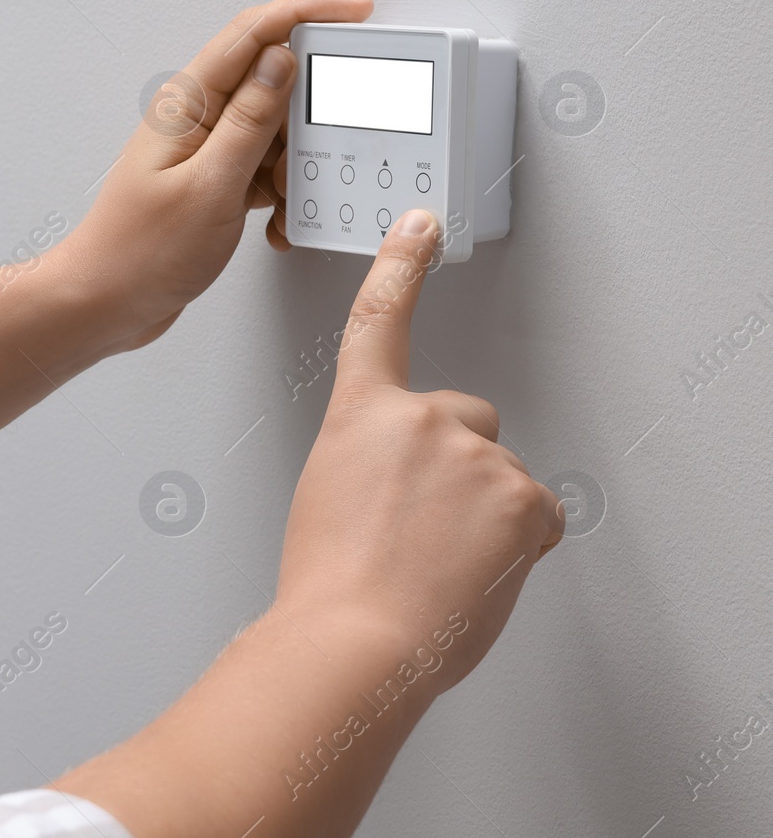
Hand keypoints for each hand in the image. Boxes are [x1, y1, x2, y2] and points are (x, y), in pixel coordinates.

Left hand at [55, 0, 372, 354]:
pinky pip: (263, 169)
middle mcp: (196, 118)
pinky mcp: (214, 181)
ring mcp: (206, 150)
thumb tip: (282, 60)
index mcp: (187, 104)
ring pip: (274, 131)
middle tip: (316, 150)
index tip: (357, 13)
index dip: (308, 12)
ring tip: (279, 199)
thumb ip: (251, 120)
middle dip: (307, 115)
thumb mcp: (211, 185)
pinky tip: (273, 220)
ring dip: (292, 164)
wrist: (106, 303)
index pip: (254, 33)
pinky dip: (278, 192)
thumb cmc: (140, 252)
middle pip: (272, 81)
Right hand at [275, 209, 563, 692]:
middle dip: (458, 466)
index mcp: (362, 416)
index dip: (399, 266)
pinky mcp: (522, 496)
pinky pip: (537, 518)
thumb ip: (375, 467)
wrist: (355, 639)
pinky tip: (470, 572)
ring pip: (502, 479)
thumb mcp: (329, 500)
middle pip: (468, 421)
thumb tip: (417, 492)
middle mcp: (422, 419)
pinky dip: (514, 547)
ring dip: (483, 517)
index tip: (419, 225)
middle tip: (424, 524)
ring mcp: (476, 455)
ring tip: (436, 563)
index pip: (380, 320)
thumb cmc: (328, 586)